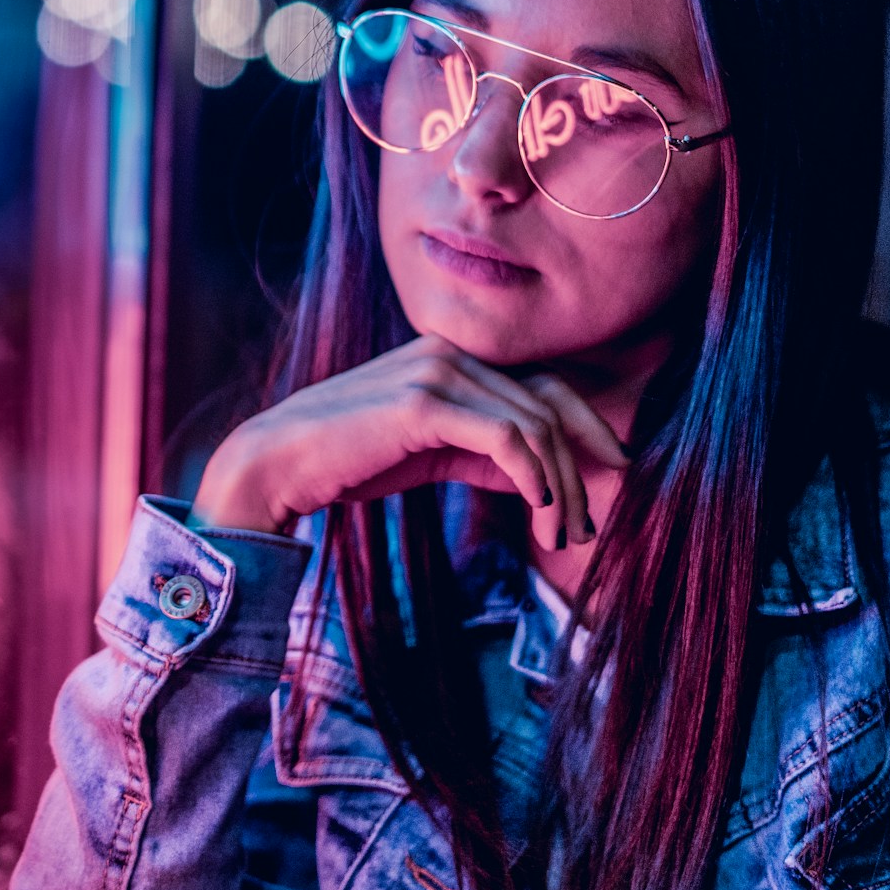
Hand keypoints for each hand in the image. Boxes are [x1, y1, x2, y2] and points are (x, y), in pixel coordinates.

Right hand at [187, 335, 628, 553]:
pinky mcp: (422, 403)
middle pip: (550, 406)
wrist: (275, 462)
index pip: (547, 385)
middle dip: (582, 470)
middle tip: (586, 528)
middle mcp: (450, 353)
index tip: (614, 477)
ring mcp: (436, 372)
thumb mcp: (430, 454)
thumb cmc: (347, 461)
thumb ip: (482, 452)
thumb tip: (543, 478)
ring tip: (559, 536)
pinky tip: (537, 509)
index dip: (589, 431)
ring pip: (535, 426)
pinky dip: (533, 474)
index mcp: (452, 358)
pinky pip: (506, 437)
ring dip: (561, 487)